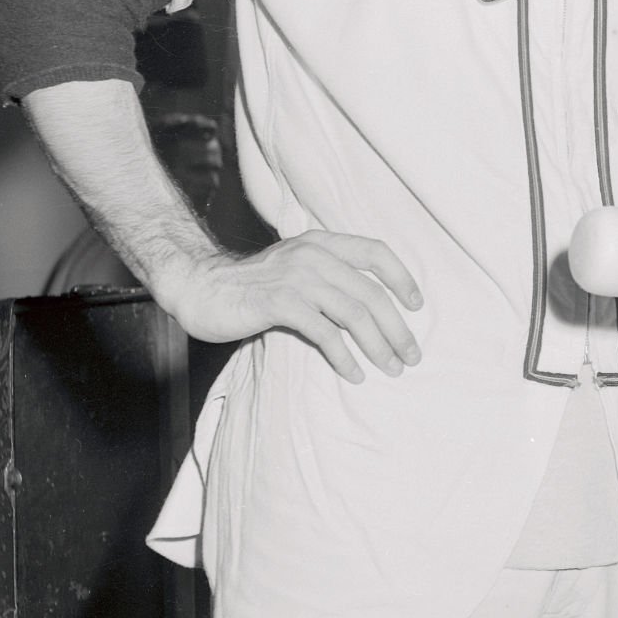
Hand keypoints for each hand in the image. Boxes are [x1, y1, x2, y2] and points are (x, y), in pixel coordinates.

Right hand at [158, 231, 424, 383]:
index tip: (417, 306)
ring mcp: (297, 278)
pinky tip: (355, 373)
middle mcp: (314, 256)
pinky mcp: (279, 304)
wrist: (199, 287)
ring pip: (355, 313)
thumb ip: (328, 274)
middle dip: (397, 328)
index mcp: (322, 243)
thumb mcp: (295, 266)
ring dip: (379, 345)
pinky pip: (325, 333)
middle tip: (412, 355)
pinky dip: (345, 356)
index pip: (376, 252)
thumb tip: (370, 306)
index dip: (402, 277)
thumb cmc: (251, 285)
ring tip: (391, 367)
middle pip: (372, 292)